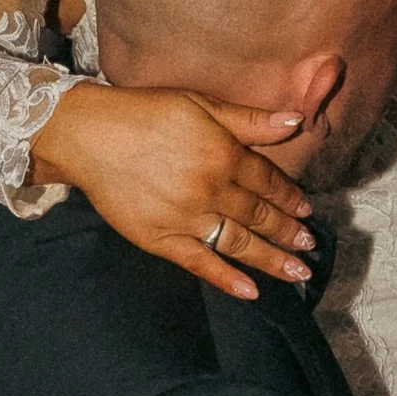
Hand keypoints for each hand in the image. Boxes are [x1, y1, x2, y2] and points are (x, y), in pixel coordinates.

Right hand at [31, 83, 315, 298]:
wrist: (87, 136)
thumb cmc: (143, 113)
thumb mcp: (199, 104)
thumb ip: (249, 119)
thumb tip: (295, 121)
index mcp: (224, 154)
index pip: (267, 181)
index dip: (290, 196)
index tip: (306, 209)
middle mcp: (211, 190)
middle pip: (259, 215)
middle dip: (288, 231)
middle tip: (308, 245)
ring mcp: (187, 218)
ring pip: (239, 243)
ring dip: (271, 259)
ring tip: (297, 273)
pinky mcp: (160, 239)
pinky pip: (200, 263)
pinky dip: (226, 279)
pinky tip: (251, 291)